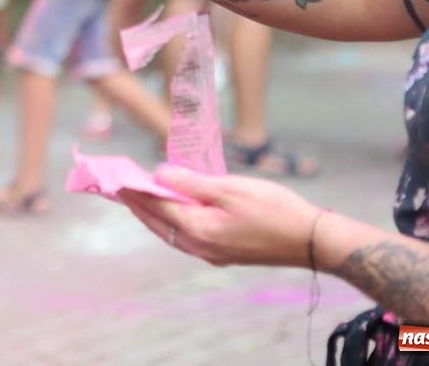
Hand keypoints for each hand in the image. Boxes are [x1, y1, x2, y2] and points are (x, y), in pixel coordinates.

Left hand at [118, 164, 322, 268]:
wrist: (312, 241)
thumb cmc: (275, 209)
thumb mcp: (230, 188)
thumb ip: (191, 184)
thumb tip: (159, 174)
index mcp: (198, 230)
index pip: (156, 206)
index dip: (134, 190)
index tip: (115, 177)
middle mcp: (200, 247)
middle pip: (157, 223)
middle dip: (136, 204)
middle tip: (116, 187)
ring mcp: (211, 254)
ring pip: (170, 233)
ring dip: (152, 214)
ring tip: (136, 197)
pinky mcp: (223, 254)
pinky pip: (185, 238)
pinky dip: (171, 222)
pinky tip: (170, 212)